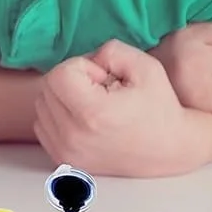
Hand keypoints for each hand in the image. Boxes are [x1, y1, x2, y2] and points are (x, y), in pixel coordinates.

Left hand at [35, 39, 210, 177]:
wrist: (169, 149)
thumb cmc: (160, 107)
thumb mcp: (145, 66)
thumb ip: (111, 51)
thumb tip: (87, 60)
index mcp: (93, 114)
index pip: (59, 74)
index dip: (82, 66)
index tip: (104, 78)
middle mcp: (74, 136)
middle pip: (47, 88)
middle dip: (71, 79)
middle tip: (100, 89)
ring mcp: (66, 152)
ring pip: (41, 106)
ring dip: (63, 97)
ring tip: (93, 103)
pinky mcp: (64, 160)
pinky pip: (41, 126)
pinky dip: (57, 115)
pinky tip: (83, 118)